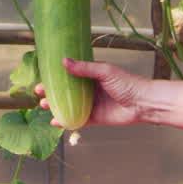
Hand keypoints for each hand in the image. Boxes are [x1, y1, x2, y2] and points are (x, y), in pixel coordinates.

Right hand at [35, 58, 153, 126]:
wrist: (143, 103)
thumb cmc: (128, 83)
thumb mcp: (104, 72)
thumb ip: (84, 68)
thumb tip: (64, 61)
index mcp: (91, 75)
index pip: (69, 75)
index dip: (55, 77)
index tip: (42, 78)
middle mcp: (89, 89)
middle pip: (66, 92)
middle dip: (51, 93)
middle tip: (39, 94)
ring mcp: (91, 104)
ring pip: (69, 106)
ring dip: (56, 107)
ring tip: (44, 106)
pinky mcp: (95, 118)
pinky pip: (77, 120)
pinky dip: (66, 121)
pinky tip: (55, 122)